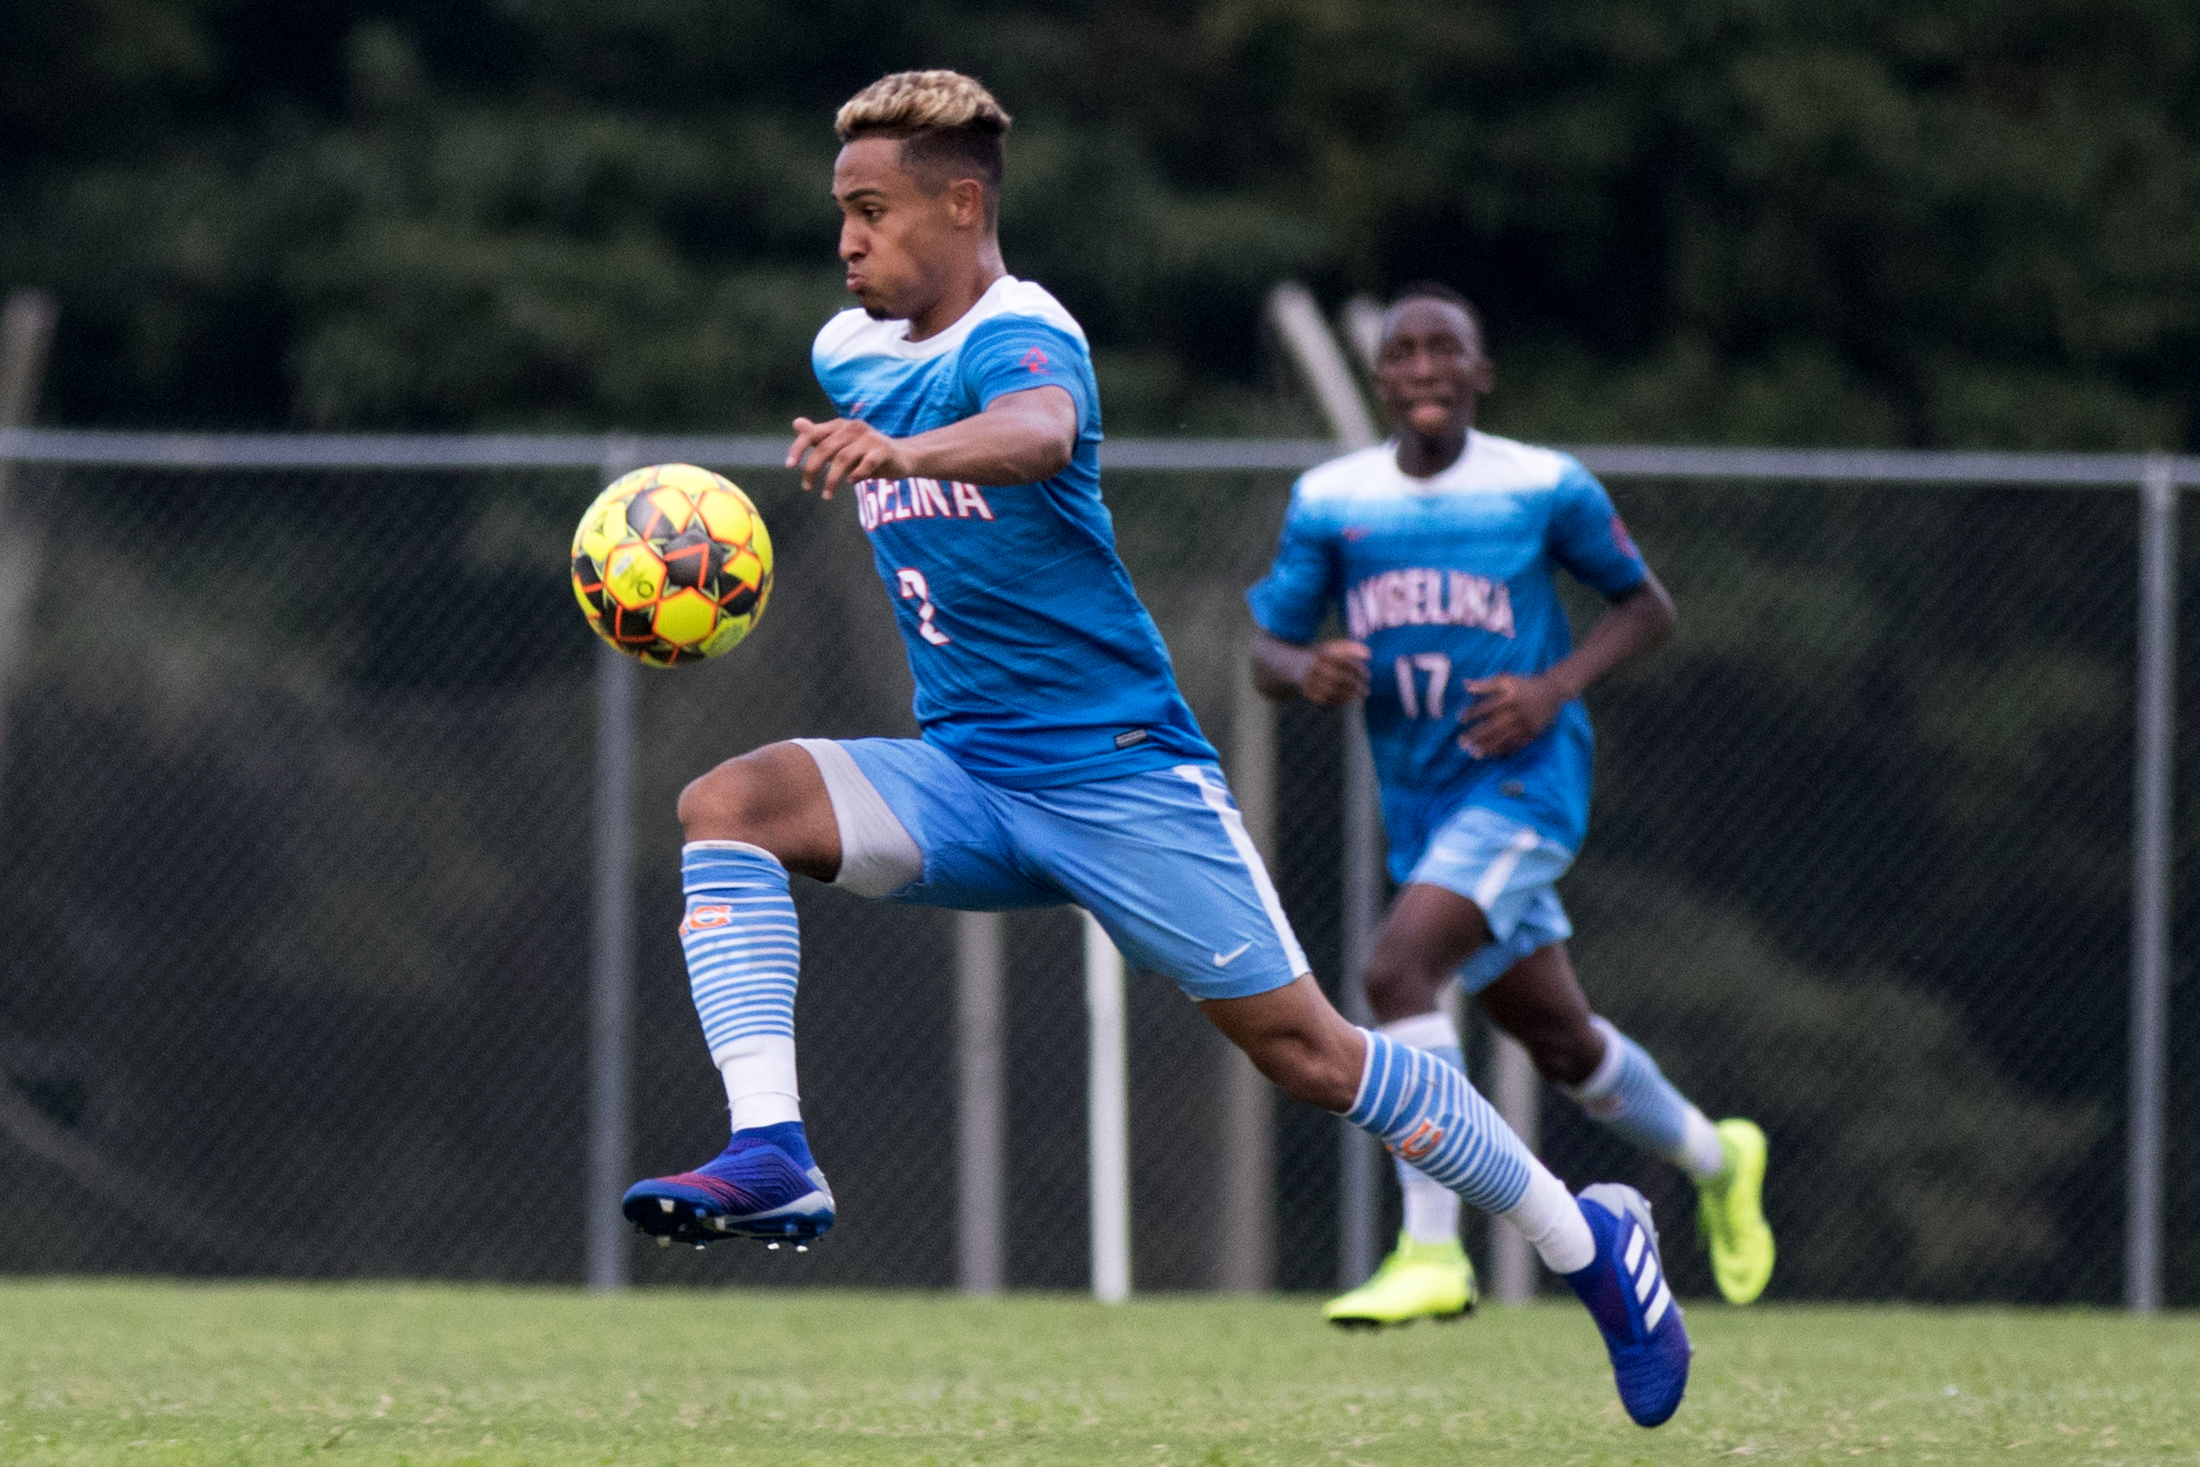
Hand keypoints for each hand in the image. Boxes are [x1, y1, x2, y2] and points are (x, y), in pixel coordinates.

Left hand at [788, 416, 910, 498]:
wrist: (904, 457)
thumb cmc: (868, 453)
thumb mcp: (842, 446)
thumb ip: (820, 437)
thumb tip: (796, 423)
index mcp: (841, 425)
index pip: (813, 434)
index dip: (799, 448)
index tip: (789, 466)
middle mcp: (854, 427)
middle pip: (826, 448)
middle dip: (813, 469)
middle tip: (807, 487)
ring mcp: (870, 438)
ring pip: (843, 459)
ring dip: (832, 479)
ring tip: (827, 495)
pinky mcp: (884, 450)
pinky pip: (865, 465)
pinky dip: (856, 476)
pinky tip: (852, 482)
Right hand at [1299, 640, 1370, 708]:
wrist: (1291, 664)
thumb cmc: (1320, 656)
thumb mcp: (1332, 648)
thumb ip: (1350, 648)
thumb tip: (1368, 655)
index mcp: (1323, 653)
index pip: (1345, 662)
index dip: (1358, 670)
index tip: (1368, 676)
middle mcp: (1314, 666)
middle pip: (1339, 678)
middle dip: (1355, 686)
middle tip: (1367, 692)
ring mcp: (1309, 680)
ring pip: (1332, 691)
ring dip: (1348, 696)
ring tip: (1358, 697)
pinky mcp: (1306, 691)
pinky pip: (1324, 700)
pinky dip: (1337, 702)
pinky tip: (1346, 701)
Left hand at [1457, 673, 1563, 758]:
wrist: (1554, 691)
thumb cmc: (1525, 684)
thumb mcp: (1506, 679)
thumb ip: (1485, 684)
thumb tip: (1464, 684)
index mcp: (1508, 697)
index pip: (1486, 707)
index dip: (1472, 713)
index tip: (1459, 720)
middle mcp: (1516, 712)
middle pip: (1493, 726)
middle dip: (1477, 736)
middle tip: (1462, 743)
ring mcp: (1525, 724)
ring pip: (1505, 738)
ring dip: (1489, 747)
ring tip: (1475, 754)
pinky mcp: (1533, 733)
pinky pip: (1518, 745)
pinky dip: (1506, 751)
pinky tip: (1494, 755)